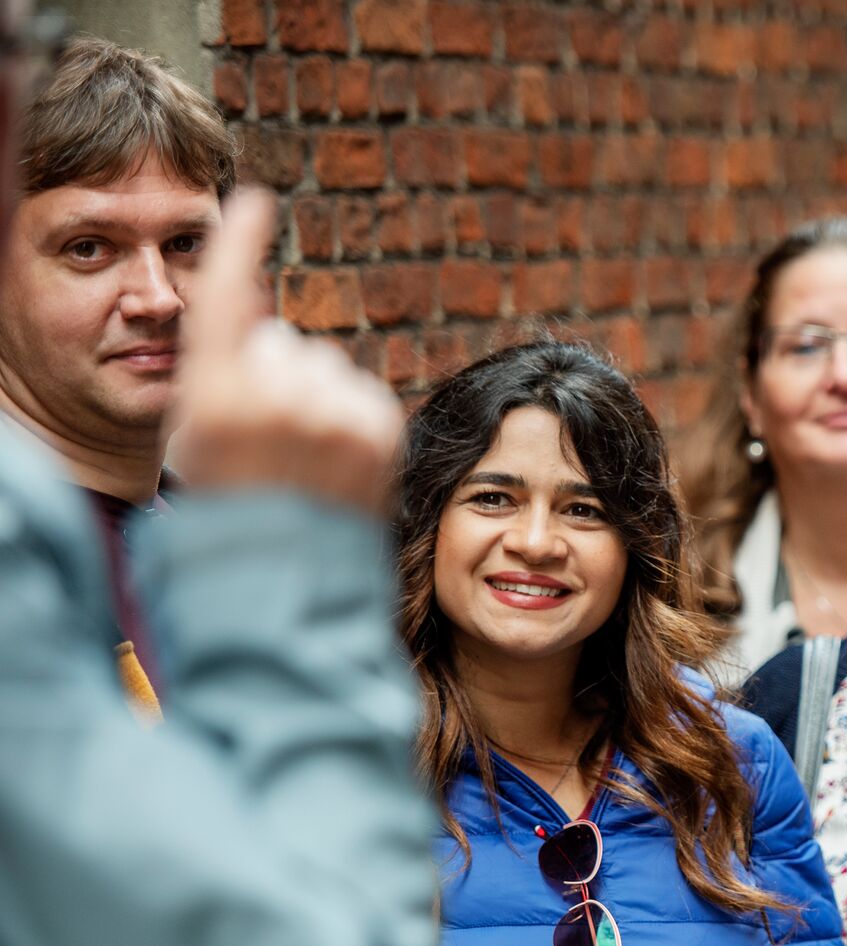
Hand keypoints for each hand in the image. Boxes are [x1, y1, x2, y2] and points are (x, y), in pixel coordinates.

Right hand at [168, 188, 402, 515]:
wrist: (286, 574)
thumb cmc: (231, 504)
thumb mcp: (197, 435)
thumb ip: (221, 367)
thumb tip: (256, 305)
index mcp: (216, 398)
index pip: (227, 298)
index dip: (241, 244)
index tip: (255, 201)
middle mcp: (278, 398)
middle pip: (280, 340)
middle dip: (272, 373)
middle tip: (266, 438)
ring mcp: (335, 414)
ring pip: (321, 364)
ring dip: (314, 395)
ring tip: (302, 457)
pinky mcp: (380, 429)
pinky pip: (358, 389)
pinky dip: (348, 413)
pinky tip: (334, 457)